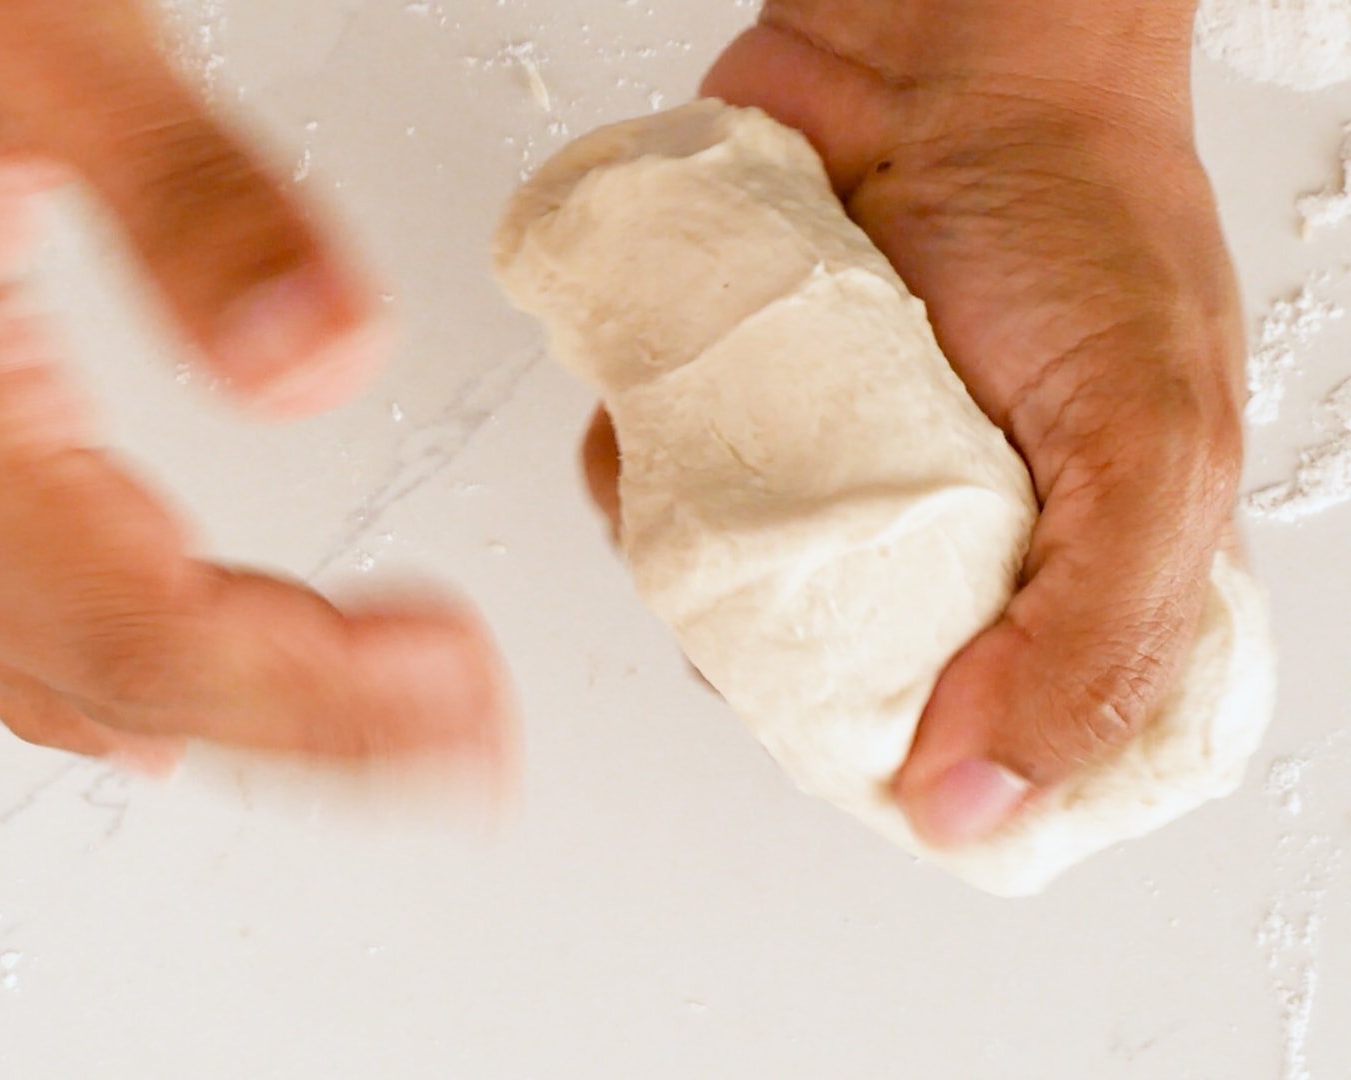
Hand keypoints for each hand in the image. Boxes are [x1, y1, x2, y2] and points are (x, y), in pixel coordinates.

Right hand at [0, 0, 510, 772]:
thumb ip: (188, 199)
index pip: (132, 621)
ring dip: (226, 714)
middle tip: (461, 735)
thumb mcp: (35, 30)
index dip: (305, 689)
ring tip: (373, 732)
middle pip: (105, 670)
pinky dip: (110, 679)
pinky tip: (158, 715)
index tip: (448, 692)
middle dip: (300, 725)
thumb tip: (318, 368)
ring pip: (53, 663)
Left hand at [585, 7, 1243, 845]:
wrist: (941, 55)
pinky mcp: (733, 414)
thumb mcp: (1147, 443)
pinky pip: (654, 493)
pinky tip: (660, 435)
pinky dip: (635, 480)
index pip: (1000, 738)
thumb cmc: (1074, 214)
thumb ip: (1089, 639)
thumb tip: (972, 803)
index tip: (880, 754)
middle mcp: (941, 536)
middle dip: (792, 667)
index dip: (937, 770)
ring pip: (732, 602)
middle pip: (840, 686)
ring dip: (701, 572)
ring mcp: (827, 475)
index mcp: (1070, 570)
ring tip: (738, 482)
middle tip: (796, 593)